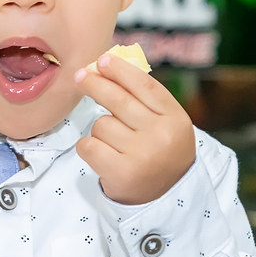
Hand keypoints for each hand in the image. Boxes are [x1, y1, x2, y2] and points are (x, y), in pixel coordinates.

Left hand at [73, 53, 195, 204]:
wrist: (166, 196)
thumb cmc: (160, 151)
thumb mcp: (166, 123)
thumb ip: (144, 98)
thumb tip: (107, 64)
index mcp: (175, 119)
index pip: (145, 86)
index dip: (121, 71)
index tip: (103, 60)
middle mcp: (161, 136)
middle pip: (118, 100)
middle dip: (96, 84)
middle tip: (80, 76)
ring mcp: (141, 155)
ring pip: (101, 124)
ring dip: (100, 130)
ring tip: (115, 144)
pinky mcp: (121, 173)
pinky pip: (89, 145)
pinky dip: (88, 147)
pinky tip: (101, 155)